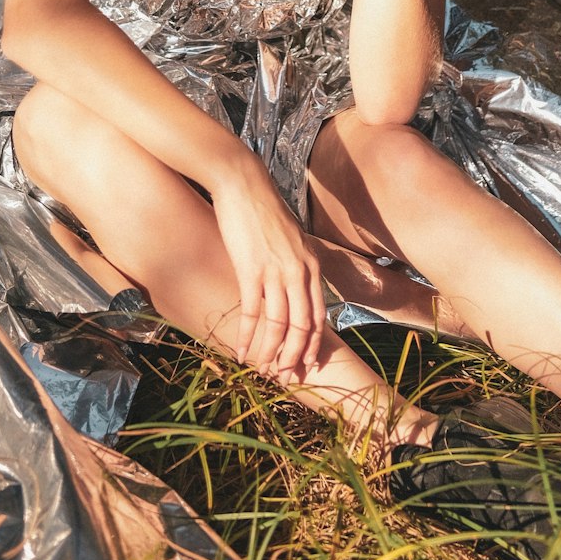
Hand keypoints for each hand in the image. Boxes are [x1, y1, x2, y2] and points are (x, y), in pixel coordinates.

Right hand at [212, 159, 326, 382]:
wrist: (243, 183)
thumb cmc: (263, 209)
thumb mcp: (290, 238)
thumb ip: (295, 263)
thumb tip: (291, 286)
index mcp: (311, 264)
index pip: (319, 315)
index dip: (312, 344)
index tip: (305, 364)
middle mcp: (299, 271)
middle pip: (303, 326)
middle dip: (294, 356)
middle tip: (285, 376)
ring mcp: (276, 271)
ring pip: (279, 325)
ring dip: (271, 352)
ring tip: (263, 370)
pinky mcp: (251, 269)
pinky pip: (254, 313)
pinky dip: (248, 336)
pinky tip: (241, 351)